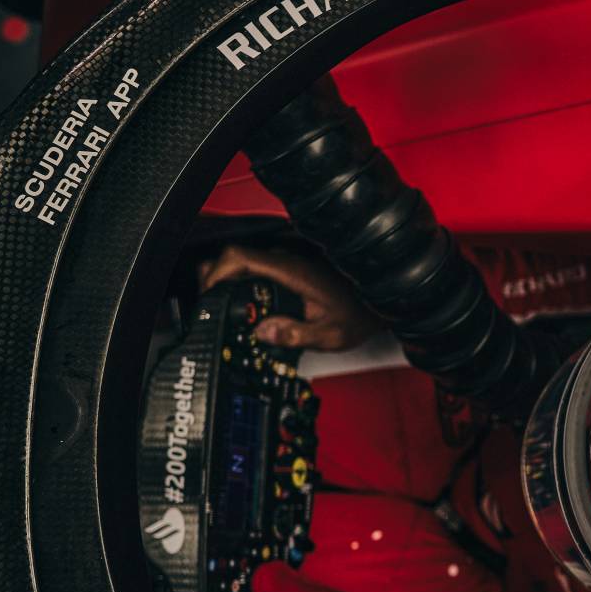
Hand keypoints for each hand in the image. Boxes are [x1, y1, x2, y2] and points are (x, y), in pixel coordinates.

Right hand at [198, 243, 383, 351]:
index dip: (216, 271)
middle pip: (235, 256)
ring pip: (245, 261)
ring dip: (226, 279)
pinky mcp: (291, 269)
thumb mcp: (329, 335)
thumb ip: (295, 334)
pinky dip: (241, 282)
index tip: (208, 293)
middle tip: (208, 304)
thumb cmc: (361, 315)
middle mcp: (288, 262)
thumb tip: (263, 332)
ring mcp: (288, 263)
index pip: (240, 257)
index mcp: (292, 272)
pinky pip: (257, 268)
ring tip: (220, 305)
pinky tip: (243, 303)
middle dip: (214, 277)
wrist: (382, 301)